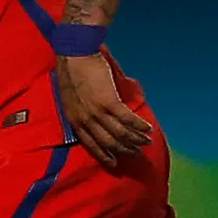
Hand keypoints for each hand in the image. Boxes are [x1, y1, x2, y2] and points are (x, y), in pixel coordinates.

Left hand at [54, 53, 151, 167]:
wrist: (75, 54)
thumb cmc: (71, 71)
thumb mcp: (70, 97)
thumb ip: (80, 111)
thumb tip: (94, 119)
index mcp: (74, 120)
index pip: (91, 145)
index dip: (104, 155)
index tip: (115, 163)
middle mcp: (86, 120)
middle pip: (109, 142)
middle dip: (125, 150)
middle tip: (137, 153)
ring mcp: (97, 112)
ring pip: (120, 133)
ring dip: (136, 139)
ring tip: (147, 142)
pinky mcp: (109, 102)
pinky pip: (128, 119)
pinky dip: (139, 125)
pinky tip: (148, 128)